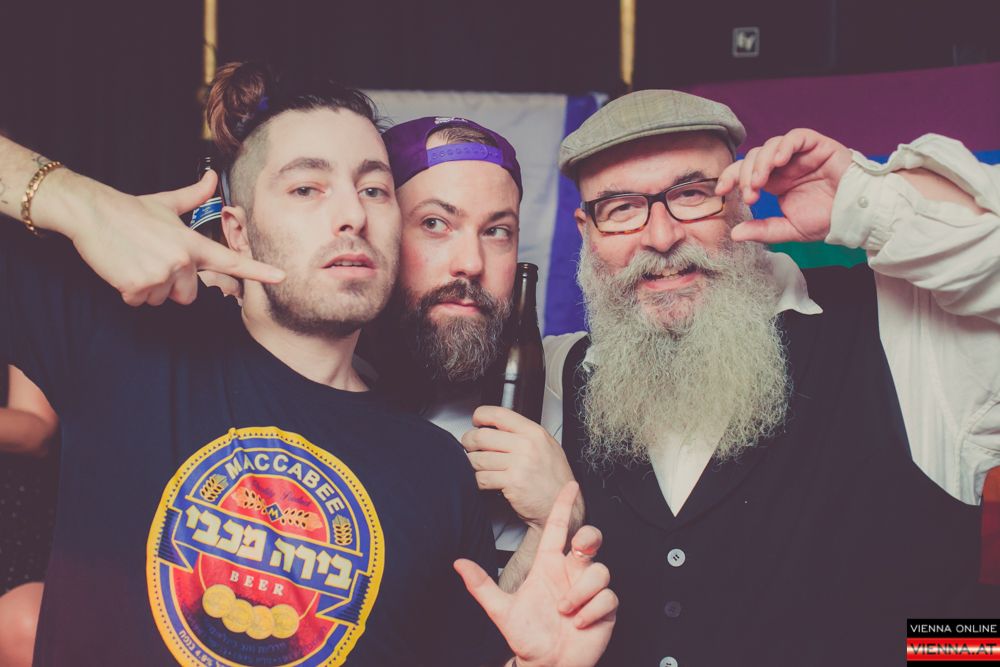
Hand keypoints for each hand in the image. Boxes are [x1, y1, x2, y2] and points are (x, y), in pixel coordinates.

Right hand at [55, 170, 282, 305]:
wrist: (92, 212)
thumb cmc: (130, 209)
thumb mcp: (167, 203)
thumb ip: (195, 196)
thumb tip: (213, 177)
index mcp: (192, 243)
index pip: (231, 261)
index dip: (258, 271)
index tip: (281, 277)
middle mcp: (181, 260)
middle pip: (189, 295)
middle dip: (172, 284)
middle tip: (153, 260)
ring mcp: (160, 274)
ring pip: (164, 299)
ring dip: (150, 288)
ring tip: (137, 261)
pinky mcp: (137, 286)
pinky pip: (140, 302)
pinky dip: (130, 291)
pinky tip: (124, 269)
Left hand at [455, 482, 616, 666]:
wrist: (547, 665)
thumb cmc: (528, 636)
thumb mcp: (501, 610)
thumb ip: (481, 585)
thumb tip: (458, 563)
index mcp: (548, 566)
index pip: (558, 528)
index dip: (564, 505)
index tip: (570, 486)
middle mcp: (570, 573)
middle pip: (590, 539)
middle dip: (590, 538)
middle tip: (579, 550)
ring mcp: (589, 589)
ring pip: (600, 570)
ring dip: (581, 592)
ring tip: (565, 611)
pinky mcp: (604, 607)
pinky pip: (608, 597)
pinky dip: (593, 611)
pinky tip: (579, 622)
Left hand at [463, 406, 582, 533]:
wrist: (561, 504)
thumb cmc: (554, 478)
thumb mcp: (546, 446)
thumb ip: (523, 434)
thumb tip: (496, 426)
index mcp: (534, 433)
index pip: (498, 414)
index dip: (481, 416)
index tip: (476, 421)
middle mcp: (526, 446)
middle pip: (482, 436)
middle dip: (468, 441)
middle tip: (469, 446)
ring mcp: (519, 464)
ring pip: (478, 458)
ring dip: (472, 463)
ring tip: (478, 465)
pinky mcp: (511, 483)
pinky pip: (482, 478)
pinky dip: (477, 480)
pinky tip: (483, 480)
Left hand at [716, 128, 852, 243]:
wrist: (857, 216)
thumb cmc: (827, 221)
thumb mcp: (789, 229)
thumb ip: (763, 230)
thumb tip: (734, 234)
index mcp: (776, 182)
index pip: (745, 172)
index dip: (731, 177)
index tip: (720, 191)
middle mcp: (785, 166)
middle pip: (754, 157)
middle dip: (745, 174)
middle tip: (750, 194)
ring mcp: (800, 154)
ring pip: (771, 146)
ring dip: (761, 162)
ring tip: (761, 181)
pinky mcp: (818, 145)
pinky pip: (796, 137)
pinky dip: (785, 145)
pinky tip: (780, 160)